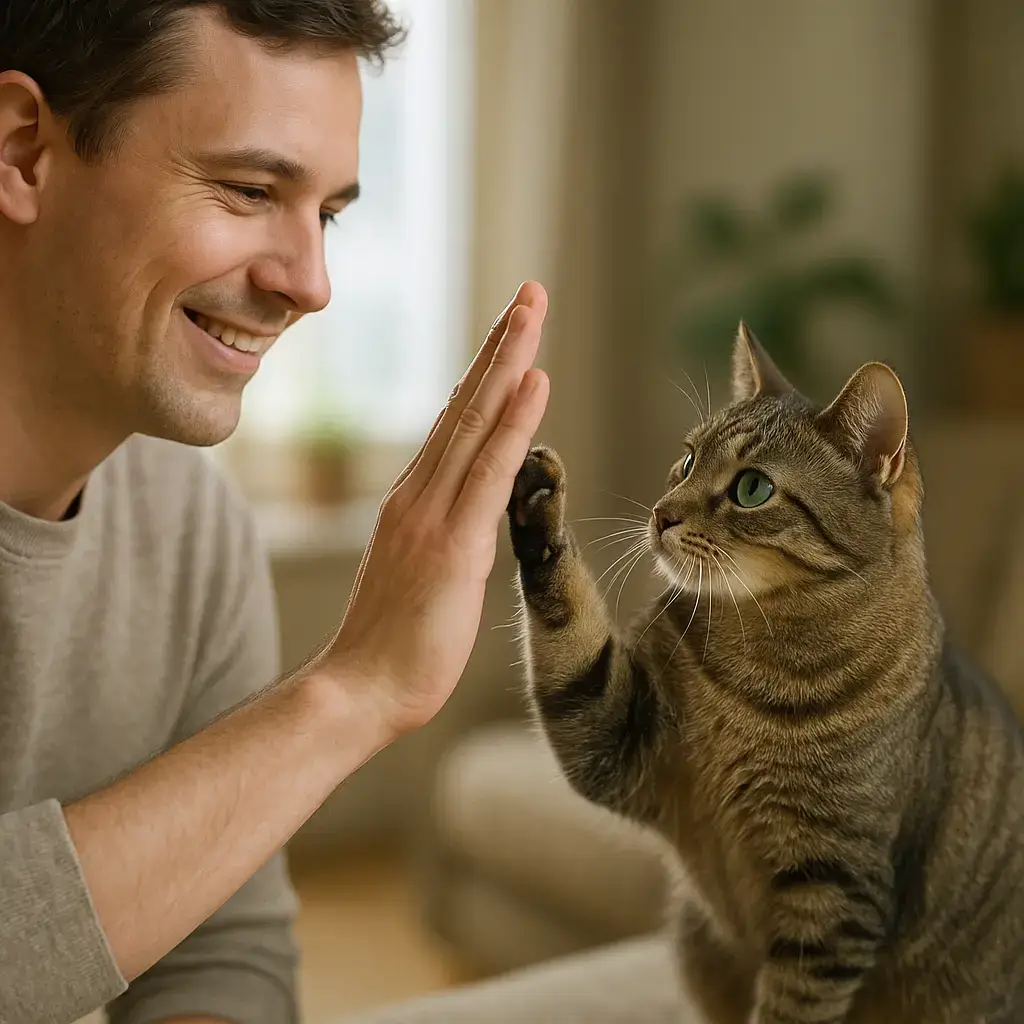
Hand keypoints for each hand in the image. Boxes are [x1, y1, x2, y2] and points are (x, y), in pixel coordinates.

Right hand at [322, 281, 549, 735]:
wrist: (356, 690)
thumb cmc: (390, 643)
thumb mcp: (420, 574)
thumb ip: (444, 535)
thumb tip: (472, 517)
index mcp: (414, 501)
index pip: (456, 424)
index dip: (486, 375)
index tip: (511, 334)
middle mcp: (419, 495)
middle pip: (465, 405)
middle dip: (501, 347)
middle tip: (528, 294)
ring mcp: (432, 515)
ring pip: (476, 423)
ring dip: (508, 363)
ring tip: (532, 311)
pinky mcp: (453, 546)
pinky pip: (488, 474)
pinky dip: (513, 425)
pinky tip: (534, 383)